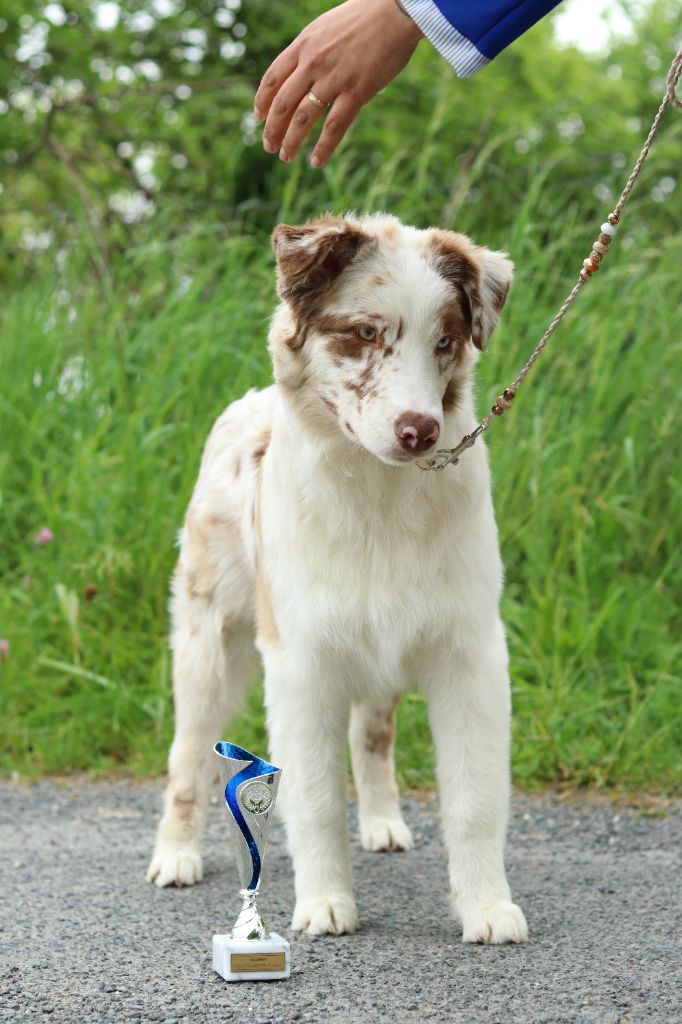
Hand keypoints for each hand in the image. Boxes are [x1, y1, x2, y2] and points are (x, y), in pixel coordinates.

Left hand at [254, 0, 422, 167]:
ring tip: (285, 157)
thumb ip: (312, 51)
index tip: (258, 118)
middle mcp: (313, 62)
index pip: (272, 78)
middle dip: (272, 129)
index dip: (262, 102)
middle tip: (268, 146)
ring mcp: (333, 78)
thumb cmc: (365, 16)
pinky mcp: (356, 92)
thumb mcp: (326, 28)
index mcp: (303, 45)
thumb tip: (304, 73)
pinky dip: (323, 147)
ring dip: (291, 141)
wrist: (395, 10)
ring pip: (303, 118)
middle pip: (283, 103)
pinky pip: (334, 126)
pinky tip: (316, 161)